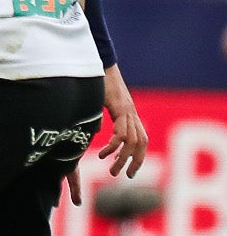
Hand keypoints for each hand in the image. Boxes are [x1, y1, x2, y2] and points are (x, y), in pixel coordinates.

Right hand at [95, 62, 148, 179]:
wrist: (96, 59)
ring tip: (112, 170)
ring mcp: (127, 110)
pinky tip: (103, 154)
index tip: (131, 170)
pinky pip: (121, 133)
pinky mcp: (120, 108)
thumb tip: (99, 129)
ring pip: (133, 141)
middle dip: (136, 161)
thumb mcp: (96, 102)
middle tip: (127, 176)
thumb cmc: (93, 77)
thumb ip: (99, 116)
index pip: (140, 138)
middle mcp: (131, 112)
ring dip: (124, 159)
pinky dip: (113, 146)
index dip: (138, 155)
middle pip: (141, 142)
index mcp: (128, 111)